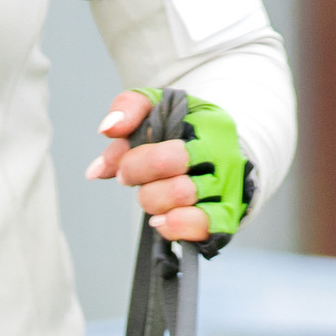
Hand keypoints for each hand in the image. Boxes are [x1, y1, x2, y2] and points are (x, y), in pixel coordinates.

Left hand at [88, 93, 250, 247]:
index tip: (124, 164)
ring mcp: (228, 190)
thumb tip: (108, 128)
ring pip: (184, 205)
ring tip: (150, 194)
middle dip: (143, 183)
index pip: (165, 155)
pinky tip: (161, 220)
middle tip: (130, 178)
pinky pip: (200, 230)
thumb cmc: (183, 128)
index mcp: (209, 126)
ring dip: (154, 202)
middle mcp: (225, 158)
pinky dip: (174, 228)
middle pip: (176, 186)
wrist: (217, 151)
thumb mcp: (156, 105)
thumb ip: (127, 109)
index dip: (134, 165)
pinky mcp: (227, 216)